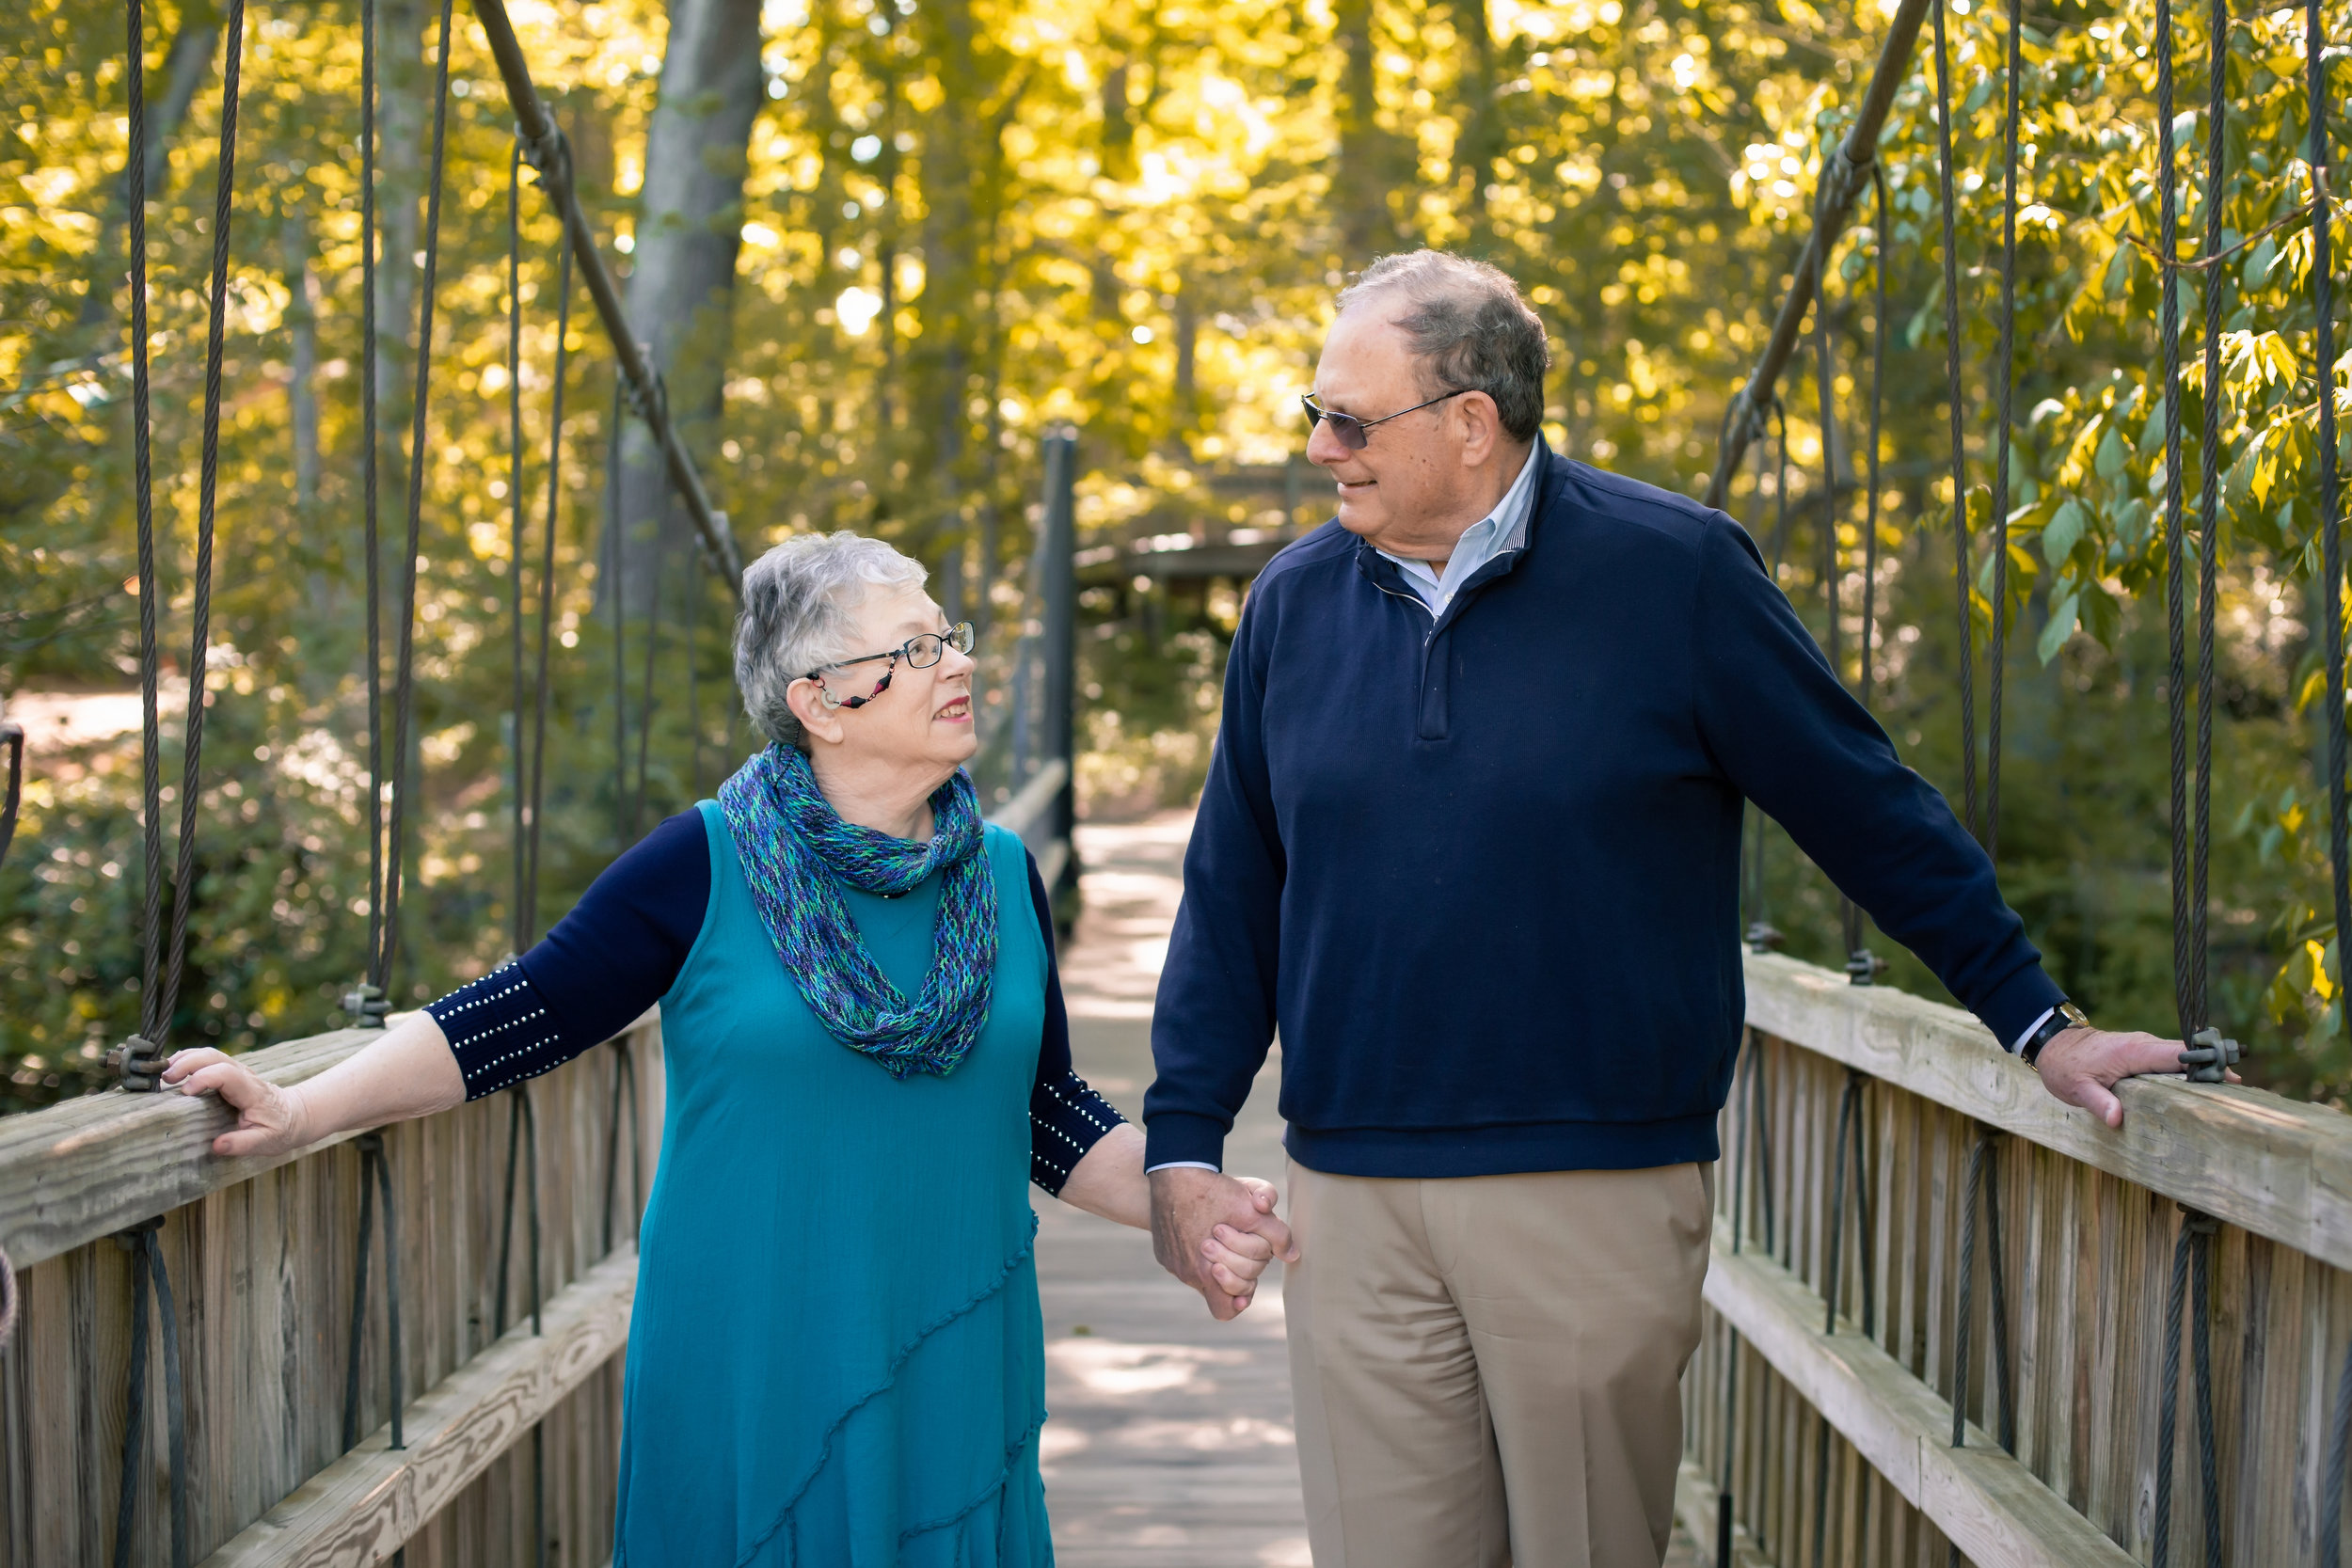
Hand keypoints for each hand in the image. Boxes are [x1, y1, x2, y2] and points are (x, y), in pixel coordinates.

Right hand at [160, 1048, 312, 1158]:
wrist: (296, 1115)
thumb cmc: (280, 1129)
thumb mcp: (267, 1142)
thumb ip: (242, 1144)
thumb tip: (217, 1145)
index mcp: (252, 1091)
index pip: (226, 1074)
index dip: (203, 1078)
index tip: (185, 1093)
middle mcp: (244, 1075)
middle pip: (214, 1056)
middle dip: (187, 1062)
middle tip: (165, 1079)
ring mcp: (237, 1071)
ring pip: (210, 1054)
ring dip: (185, 1059)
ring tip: (163, 1074)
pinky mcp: (230, 1073)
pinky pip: (208, 1059)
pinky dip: (188, 1061)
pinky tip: (173, 1071)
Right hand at [1149, 1167, 1298, 1321]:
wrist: (1173, 1171)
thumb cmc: (1214, 1190)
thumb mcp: (1252, 1210)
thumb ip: (1277, 1235)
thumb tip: (1292, 1255)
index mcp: (1207, 1271)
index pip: (1226, 1309)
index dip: (1241, 1297)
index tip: (1249, 1281)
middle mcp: (1186, 1273)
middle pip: (1220, 1287)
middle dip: (1236, 1267)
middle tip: (1236, 1242)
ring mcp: (1172, 1263)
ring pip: (1201, 1274)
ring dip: (1216, 1260)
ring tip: (1222, 1235)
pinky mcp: (1163, 1252)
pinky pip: (1183, 1261)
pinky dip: (1195, 1250)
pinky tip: (1201, 1226)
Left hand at [2032, 1025, 2235, 1126]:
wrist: (2053, 1044)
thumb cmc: (2066, 1067)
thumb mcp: (2077, 1088)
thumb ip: (2098, 1102)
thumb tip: (2116, 1119)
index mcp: (2134, 1051)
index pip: (2177, 1055)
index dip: (2205, 1065)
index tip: (2230, 1079)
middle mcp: (2145, 1044)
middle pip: (2188, 1056)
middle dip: (2213, 1071)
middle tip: (2239, 1093)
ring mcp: (2146, 1046)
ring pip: (2181, 1058)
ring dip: (2202, 1073)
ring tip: (2227, 1096)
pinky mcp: (2144, 1052)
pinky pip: (2171, 1061)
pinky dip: (2187, 1073)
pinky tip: (2200, 1092)